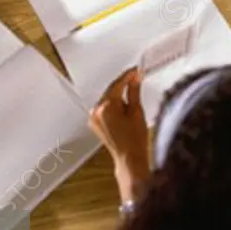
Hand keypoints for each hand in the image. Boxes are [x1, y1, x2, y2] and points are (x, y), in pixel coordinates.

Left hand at [89, 69, 149, 200]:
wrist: (129, 159)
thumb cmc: (135, 140)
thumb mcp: (137, 112)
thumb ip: (134, 91)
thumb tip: (134, 78)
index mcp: (106, 107)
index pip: (117, 84)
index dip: (128, 76)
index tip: (135, 71)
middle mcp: (96, 111)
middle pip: (110, 91)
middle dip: (123, 85)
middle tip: (136, 79)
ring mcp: (93, 118)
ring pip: (107, 99)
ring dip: (118, 95)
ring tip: (132, 98)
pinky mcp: (94, 123)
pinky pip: (104, 108)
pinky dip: (113, 105)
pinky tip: (123, 108)